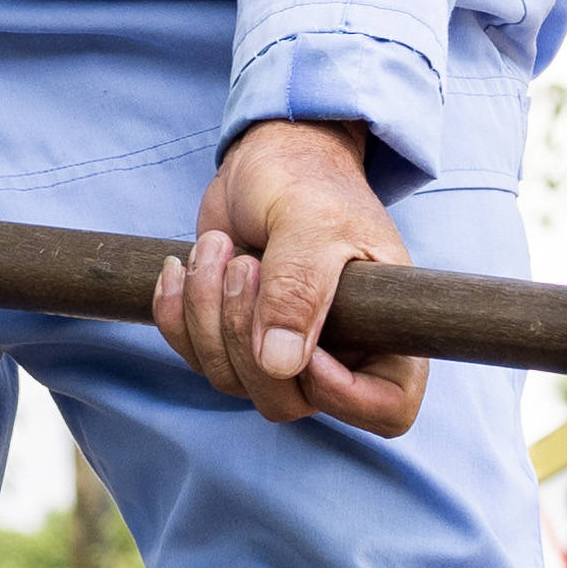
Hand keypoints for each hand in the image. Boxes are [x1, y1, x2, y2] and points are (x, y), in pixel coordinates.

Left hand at [153, 117, 420, 435]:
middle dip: (245, 336)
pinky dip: (177, 316)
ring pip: (233, 382)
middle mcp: (341, 354)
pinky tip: (179, 268)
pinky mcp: (234, 340)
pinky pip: (196, 359)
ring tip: (215, 248)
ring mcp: (283, 353)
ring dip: (207, 315)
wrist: (268, 158)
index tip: (305, 343)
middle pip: (287, 401)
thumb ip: (301, 289)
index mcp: (388, 331)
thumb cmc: (310, 182)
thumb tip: (279, 364)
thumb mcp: (312, 223)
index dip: (342, 394)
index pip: (389, 409)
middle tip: (243, 265)